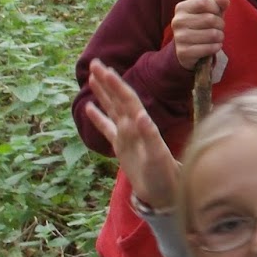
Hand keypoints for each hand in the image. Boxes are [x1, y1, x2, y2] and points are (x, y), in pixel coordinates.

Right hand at [84, 62, 180, 209]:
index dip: (116, 85)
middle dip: (108, 82)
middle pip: (119, 99)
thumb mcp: (157, 157)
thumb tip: (140, 115)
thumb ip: (149, 136)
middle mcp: (133, 128)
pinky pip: (107, 129)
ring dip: (104, 94)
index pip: (127, 100)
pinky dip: (98, 118)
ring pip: (112, 109)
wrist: (166, 193)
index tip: (105, 69)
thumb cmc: (164, 176)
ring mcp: (127, 136)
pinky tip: (90, 107)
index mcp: (141, 127)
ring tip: (93, 78)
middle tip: (95, 63)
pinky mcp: (121, 147)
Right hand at [170, 0, 228, 70]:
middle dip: (220, 24)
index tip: (215, 13)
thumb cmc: (202, 26)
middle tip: (217, 28)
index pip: (204, 2)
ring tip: (215, 37)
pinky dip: (216, 47)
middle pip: (210, 19)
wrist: (188, 49)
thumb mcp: (211, 12)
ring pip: (212, 34)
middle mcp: (177, 21)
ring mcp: (179, 37)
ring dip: (219, 37)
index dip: (216, 8)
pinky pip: (209, 48)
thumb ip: (219, 4)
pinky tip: (212, 46)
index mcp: (181, 8)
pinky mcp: (184, 52)